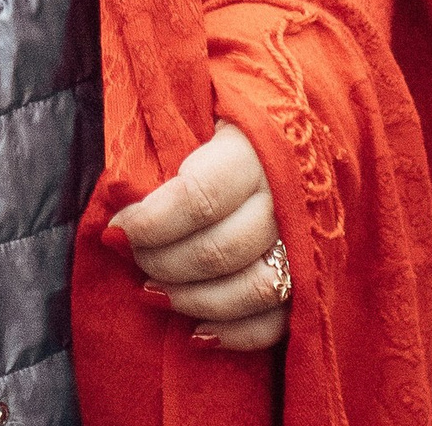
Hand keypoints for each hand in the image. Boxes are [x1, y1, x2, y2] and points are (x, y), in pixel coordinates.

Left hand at [107, 121, 291, 352]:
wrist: (309, 118)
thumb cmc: (235, 108)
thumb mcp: (203, 98)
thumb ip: (164, 131)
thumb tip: (115, 186)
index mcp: (256, 146)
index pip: (201, 197)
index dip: (152, 222)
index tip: (117, 229)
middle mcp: (287, 196)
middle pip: (220, 249)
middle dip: (163, 261)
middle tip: (131, 255)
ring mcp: (307, 241)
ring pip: (250, 289)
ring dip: (193, 300)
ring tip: (153, 293)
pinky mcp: (316, 277)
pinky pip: (279, 320)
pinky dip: (237, 333)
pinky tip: (198, 331)